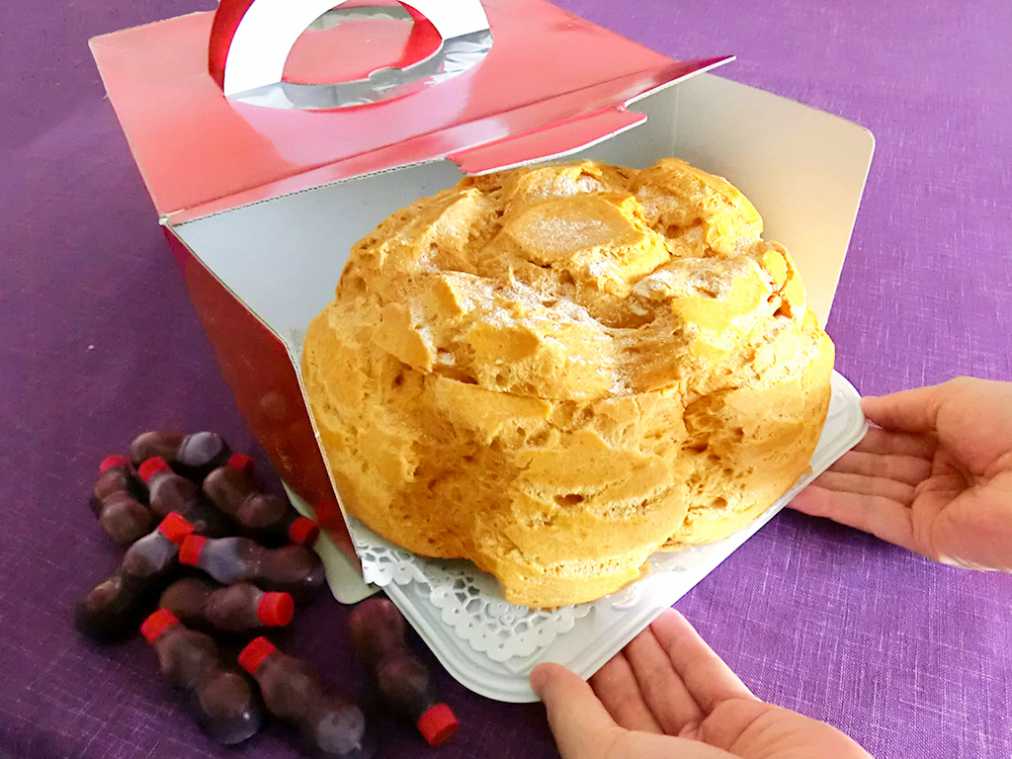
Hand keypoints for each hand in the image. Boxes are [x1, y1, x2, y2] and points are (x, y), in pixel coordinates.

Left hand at [531, 610, 868, 757]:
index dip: (574, 686)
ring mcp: (710, 745)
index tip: (557, 641)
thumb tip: (542, 677)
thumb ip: (574, 717)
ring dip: (644, 645)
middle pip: (628, 703)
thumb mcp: (613, 757)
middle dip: (608, 658)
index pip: (592, 728)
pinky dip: (684, 647)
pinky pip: (708, 677)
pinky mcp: (749, 721)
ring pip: (667, 685)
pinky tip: (661, 618)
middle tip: (587, 611)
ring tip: (618, 604)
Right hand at [791, 376, 1011, 570]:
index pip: (893, 434)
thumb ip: (901, 407)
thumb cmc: (1006, 426)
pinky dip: (834, 506)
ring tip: (778, 469)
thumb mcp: (951, 399)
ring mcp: (929, 507)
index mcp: (953, 438)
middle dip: (832, 453)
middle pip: (874, 463)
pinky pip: (871, 516)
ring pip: (866, 489)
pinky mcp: (922, 536)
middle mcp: (939, 473)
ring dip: (823, 480)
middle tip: (785, 445)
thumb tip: (862, 409)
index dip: (855, 427)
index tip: (815, 419)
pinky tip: (797, 495)